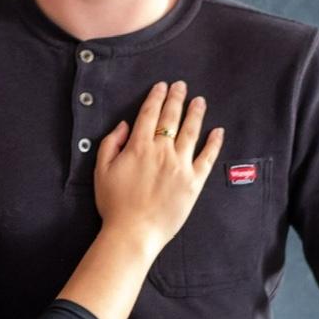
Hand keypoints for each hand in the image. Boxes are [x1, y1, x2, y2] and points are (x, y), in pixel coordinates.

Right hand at [94, 80, 223, 251]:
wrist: (134, 232)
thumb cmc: (114, 204)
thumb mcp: (101, 171)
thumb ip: (111, 144)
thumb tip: (124, 125)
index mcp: (139, 147)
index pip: (149, 114)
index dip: (156, 97)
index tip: (162, 86)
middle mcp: (162, 151)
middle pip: (171, 118)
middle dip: (176, 98)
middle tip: (181, 86)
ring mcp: (181, 165)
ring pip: (191, 132)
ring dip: (196, 113)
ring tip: (199, 101)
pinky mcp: (194, 182)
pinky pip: (207, 157)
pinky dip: (214, 143)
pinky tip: (218, 132)